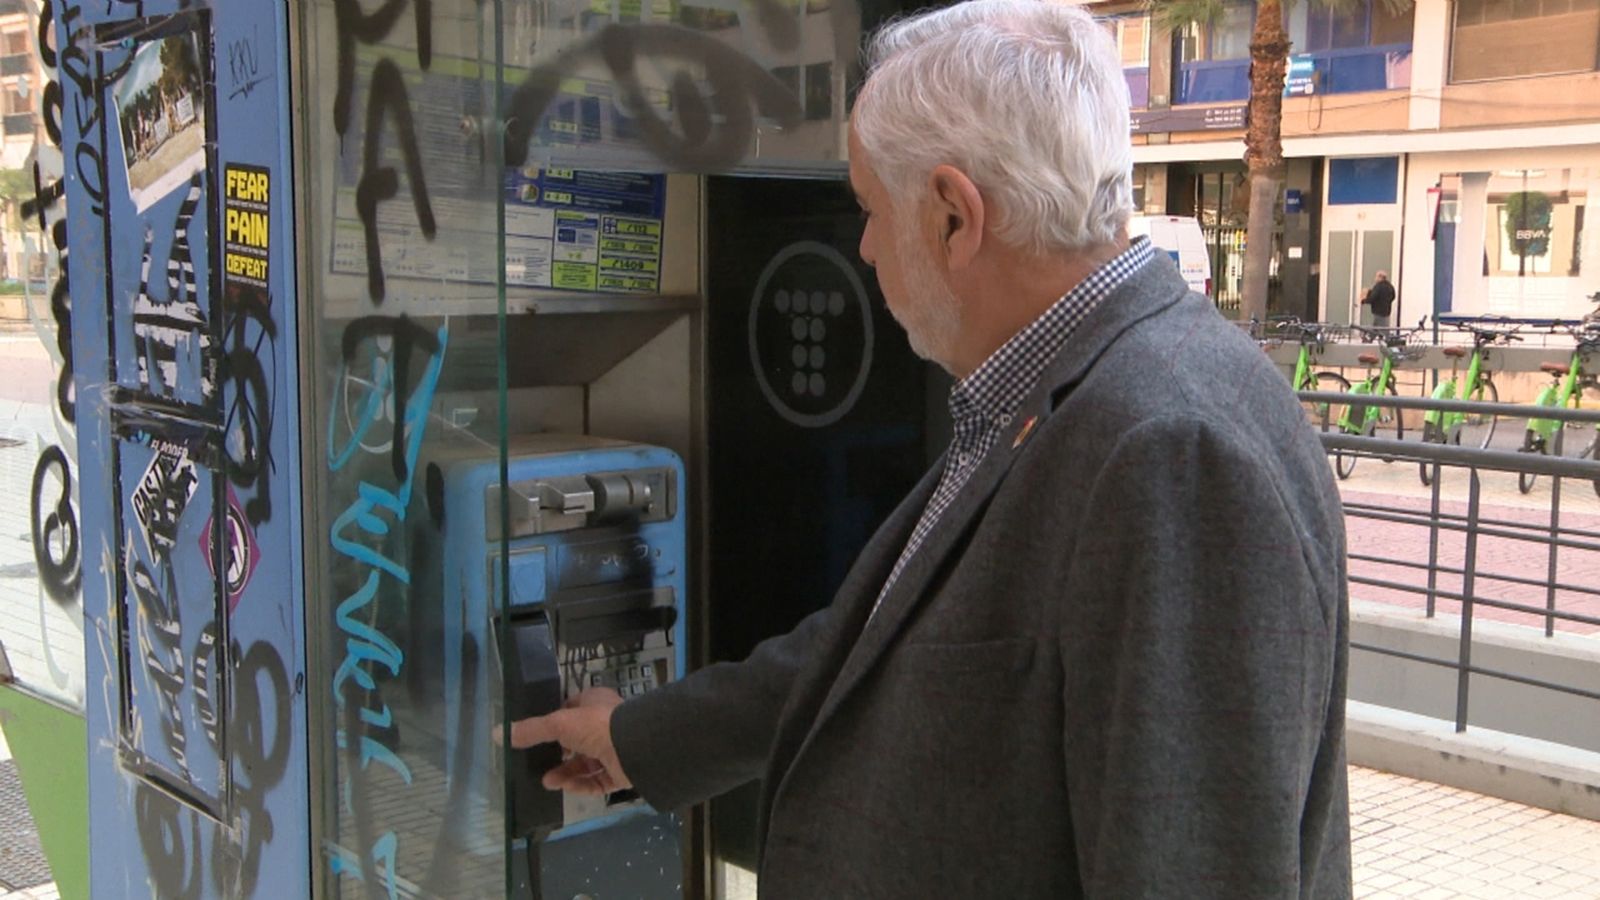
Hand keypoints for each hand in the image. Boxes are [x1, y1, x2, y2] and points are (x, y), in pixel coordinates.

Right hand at [494, 687, 629, 795]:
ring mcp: (616, 750)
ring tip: (548, 782)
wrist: (637, 748)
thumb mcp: (559, 723)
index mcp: (595, 703)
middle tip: (539, 765)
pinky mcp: (622, 772)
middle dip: (559, 755)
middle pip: (578, 741)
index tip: (539, 737)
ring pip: (587, 764)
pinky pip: (599, 781)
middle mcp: (606, 725)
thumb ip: (531, 730)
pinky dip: (583, 785)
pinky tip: (567, 788)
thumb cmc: (597, 725)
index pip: (571, 710)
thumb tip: (498, 733)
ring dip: (566, 773)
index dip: (555, 722)